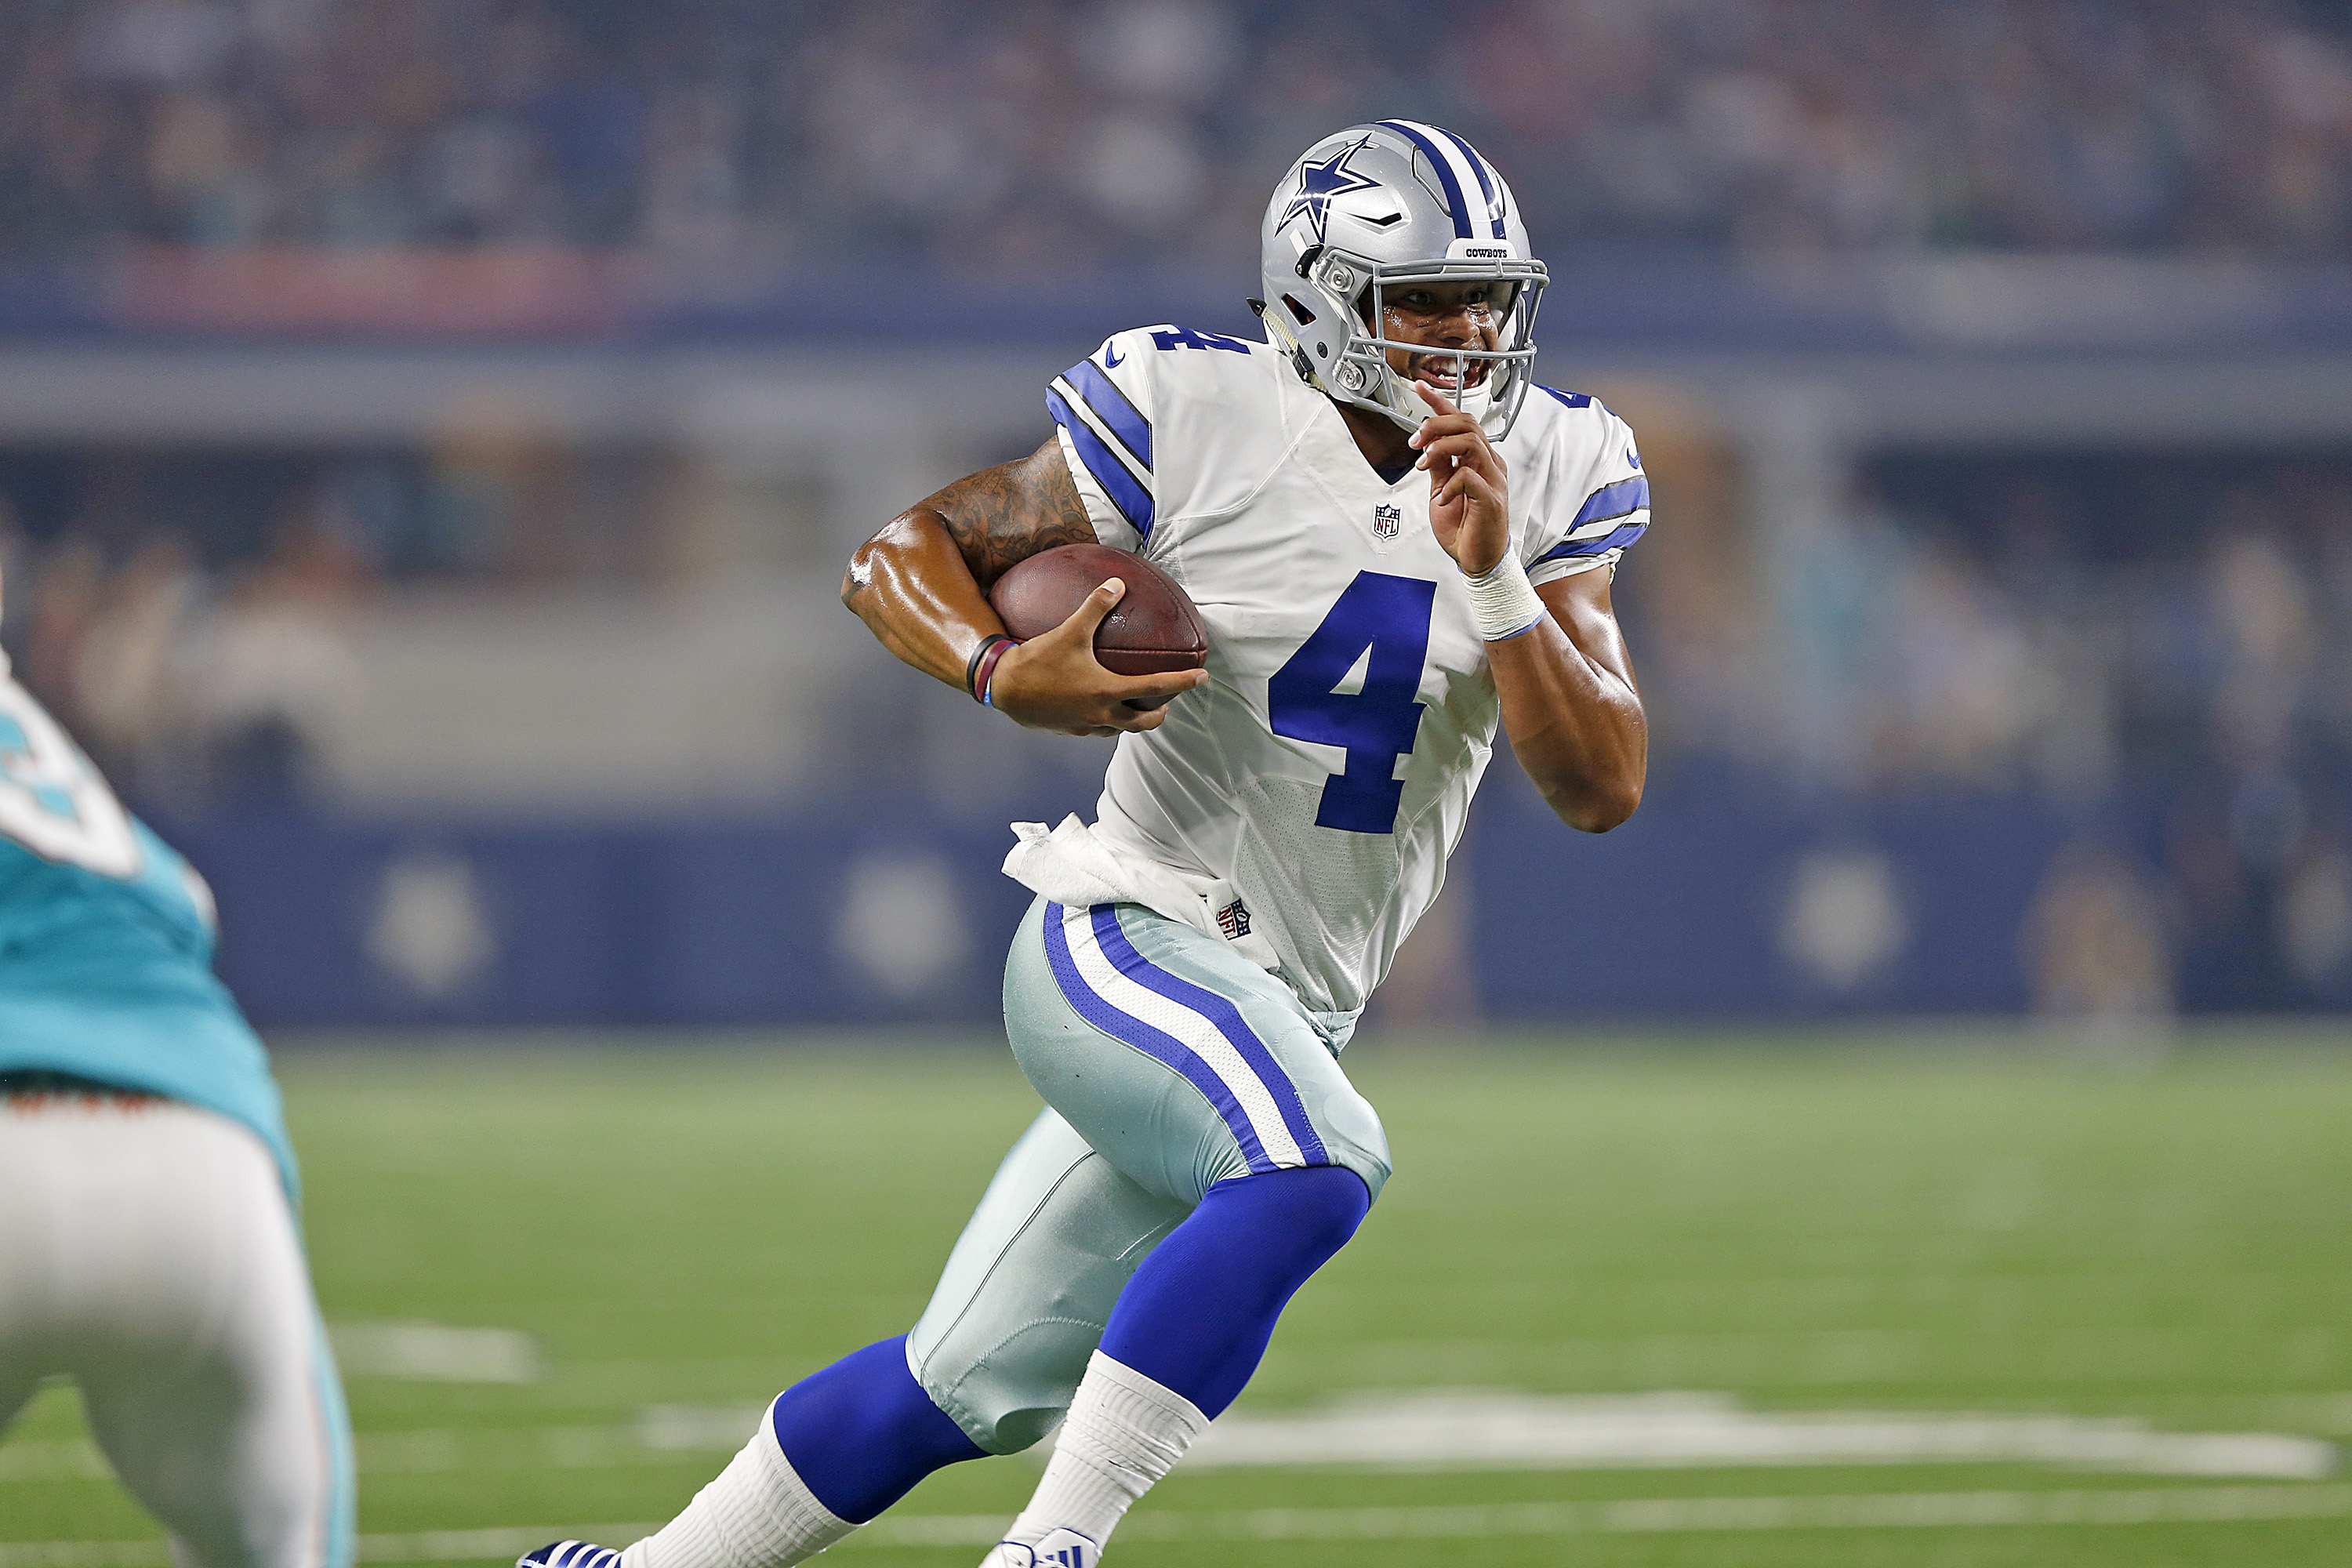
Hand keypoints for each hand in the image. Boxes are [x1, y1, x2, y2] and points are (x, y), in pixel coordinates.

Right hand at [987, 578, 1207, 735]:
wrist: (1003, 688)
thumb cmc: (1037, 660)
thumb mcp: (1069, 630)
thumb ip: (1096, 606)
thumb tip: (1118, 583)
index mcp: (1107, 691)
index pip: (1156, 688)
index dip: (1182, 683)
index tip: (1202, 678)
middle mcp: (1101, 715)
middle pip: (1143, 722)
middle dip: (1160, 714)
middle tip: (1168, 702)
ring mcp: (1086, 726)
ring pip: (1121, 729)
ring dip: (1133, 719)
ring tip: (1137, 704)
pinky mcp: (1070, 730)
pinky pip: (1098, 729)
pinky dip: (1108, 721)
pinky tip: (1101, 706)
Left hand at [1408, 382, 1510, 574]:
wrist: (1478, 559)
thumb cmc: (1465, 527)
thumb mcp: (1442, 489)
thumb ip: (1438, 465)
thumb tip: (1426, 444)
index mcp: (1479, 459)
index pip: (1461, 421)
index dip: (1439, 402)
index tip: (1419, 388)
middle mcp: (1489, 464)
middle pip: (1466, 424)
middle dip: (1435, 426)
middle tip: (1414, 443)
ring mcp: (1493, 479)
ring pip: (1470, 442)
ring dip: (1440, 448)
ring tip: (1424, 464)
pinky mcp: (1491, 498)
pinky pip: (1469, 476)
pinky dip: (1450, 483)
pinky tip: (1442, 496)